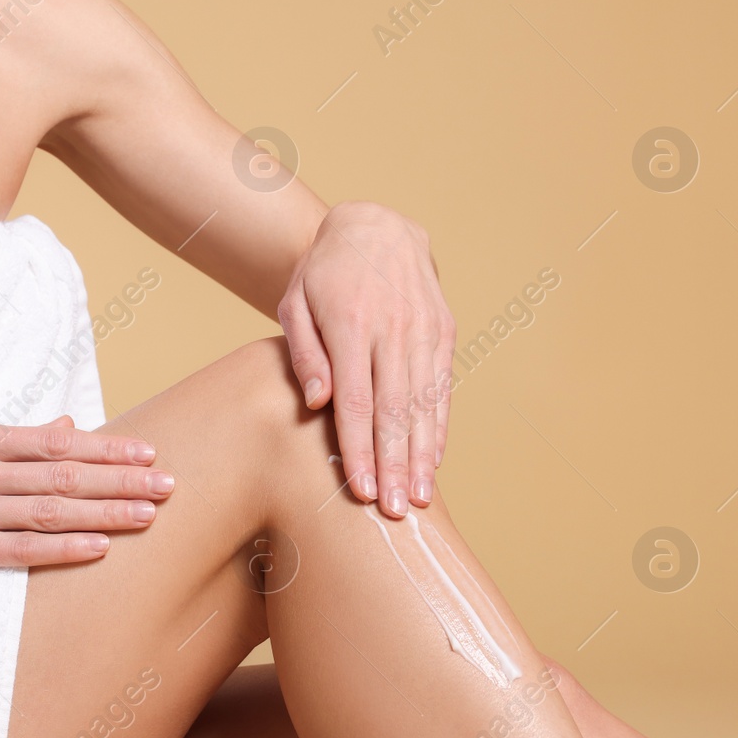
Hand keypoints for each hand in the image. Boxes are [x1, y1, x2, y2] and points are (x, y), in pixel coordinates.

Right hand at [0, 416, 171, 586]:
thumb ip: (11, 442)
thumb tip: (68, 426)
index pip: (55, 441)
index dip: (107, 446)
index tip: (147, 452)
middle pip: (63, 473)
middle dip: (122, 478)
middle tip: (169, 483)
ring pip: (50, 509)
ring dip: (106, 511)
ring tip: (149, 514)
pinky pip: (20, 549)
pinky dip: (63, 546)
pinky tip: (99, 546)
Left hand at [277, 201, 454, 517]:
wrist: (373, 225)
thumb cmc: (322, 274)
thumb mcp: (295, 303)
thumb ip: (304, 354)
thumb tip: (316, 404)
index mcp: (352, 323)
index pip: (358, 400)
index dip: (360, 449)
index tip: (359, 489)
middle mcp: (394, 328)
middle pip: (395, 410)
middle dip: (393, 465)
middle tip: (393, 511)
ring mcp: (424, 330)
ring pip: (424, 404)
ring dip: (420, 455)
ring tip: (417, 498)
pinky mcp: (443, 331)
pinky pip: (442, 388)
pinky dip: (438, 427)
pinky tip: (431, 461)